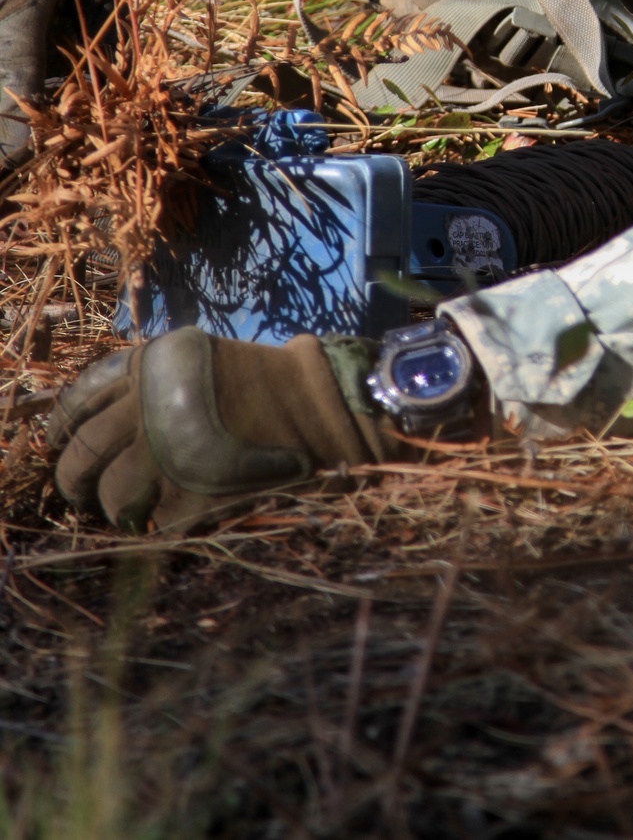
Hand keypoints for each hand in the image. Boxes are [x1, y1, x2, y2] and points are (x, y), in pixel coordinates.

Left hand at [47, 328, 384, 532]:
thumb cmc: (258, 381)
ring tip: (132, 512)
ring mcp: (168, 457)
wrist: (315, 403)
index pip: (77, 402)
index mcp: (146, 369)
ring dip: (118, 510)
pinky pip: (155, 525)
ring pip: (113, 498)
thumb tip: (98, 426)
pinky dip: (160, 527)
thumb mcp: (193, 362)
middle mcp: (147, 410)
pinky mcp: (193, 498)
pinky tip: (172, 519)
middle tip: (86, 492)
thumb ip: (146, 384)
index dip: (62, 429)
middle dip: (76, 480)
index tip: (60, 445)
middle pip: (83, 456)